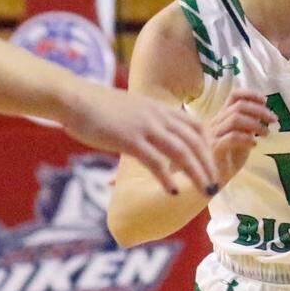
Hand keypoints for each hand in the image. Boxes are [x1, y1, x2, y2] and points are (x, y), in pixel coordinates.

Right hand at [61, 83, 217, 195]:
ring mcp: (145, 127)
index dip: (208, 145)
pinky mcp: (129, 140)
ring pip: (182, 152)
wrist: (73, 98)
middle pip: (195, 141)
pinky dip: (167, 178)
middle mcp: (158, 116)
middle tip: (216, 183)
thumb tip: (154, 133)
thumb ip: (148, 119)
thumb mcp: (132, 108)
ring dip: (197, 173)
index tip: (210, 162)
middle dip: (209, 164)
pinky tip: (173, 191)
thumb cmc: (98, 106)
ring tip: (205, 191)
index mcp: (160, 109)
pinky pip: (155, 162)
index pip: (196, 126)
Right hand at [209, 89, 277, 188]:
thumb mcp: (241, 141)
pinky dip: (246, 138)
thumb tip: (264, 116)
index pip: (234, 96)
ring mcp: (212, 135)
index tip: (265, 101)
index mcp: (222, 118)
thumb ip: (248, 128)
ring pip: (234, 119)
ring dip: (255, 124)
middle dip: (260, 110)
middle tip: (273, 120)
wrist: (207, 182)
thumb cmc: (226, 161)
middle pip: (238, 106)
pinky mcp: (213, 149)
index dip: (251, 94)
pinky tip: (254, 144)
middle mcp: (215, 123)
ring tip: (266, 133)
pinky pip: (231, 137)